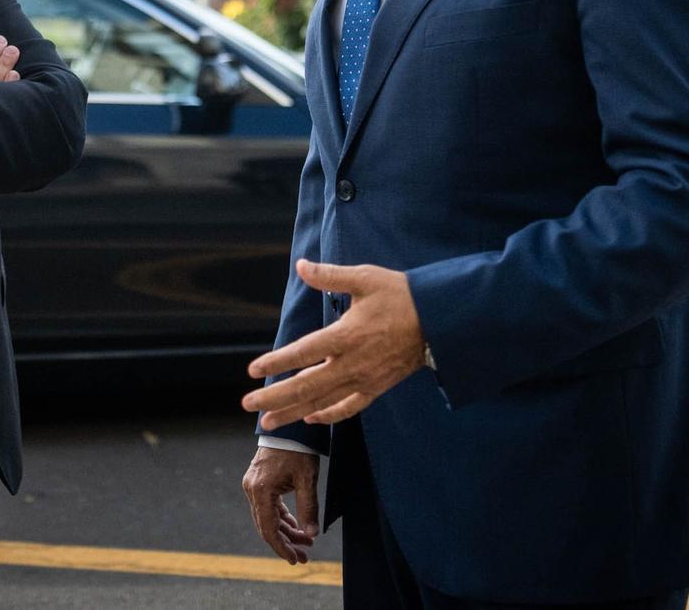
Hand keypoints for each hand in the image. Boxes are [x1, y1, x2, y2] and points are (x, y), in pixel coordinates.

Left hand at [241, 260, 426, 429]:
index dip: (276, 362)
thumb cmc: (401, 295)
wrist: (440, 320)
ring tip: (269, 422)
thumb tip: (300, 266)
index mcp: (346, 334)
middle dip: (275, 397)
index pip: (303, 352)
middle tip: (248, 404)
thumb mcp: (364, 278)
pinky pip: (350, 406)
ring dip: (293, 412)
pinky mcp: (377, 387)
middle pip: (306, 386)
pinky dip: (329, 415)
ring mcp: (365, 379)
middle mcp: (353, 362)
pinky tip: (311, 417)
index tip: (252, 371)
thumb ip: (329, 275)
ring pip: (323, 402)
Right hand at [242, 447, 318, 564]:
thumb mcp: (307, 479)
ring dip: (285, 532)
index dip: (281, 548)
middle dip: (286, 543)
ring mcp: (252, 486)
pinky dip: (282, 518)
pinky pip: (268, 507)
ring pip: (267, 518)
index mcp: (261, 490)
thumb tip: (312, 535)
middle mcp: (252, 490)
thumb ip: (308, 508)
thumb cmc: (298, 449)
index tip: (295, 559)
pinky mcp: (257, 482)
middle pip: (266, 526)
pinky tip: (296, 527)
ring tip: (306, 543)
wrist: (289, 426)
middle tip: (304, 557)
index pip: (268, 529)